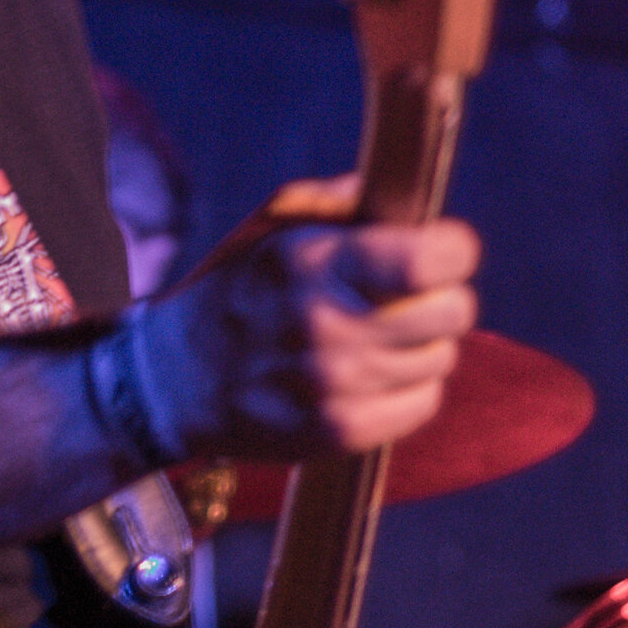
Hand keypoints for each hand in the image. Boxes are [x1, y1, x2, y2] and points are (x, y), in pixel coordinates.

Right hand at [141, 186, 478, 466]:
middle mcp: (326, 325)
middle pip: (452, 312)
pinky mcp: (339, 431)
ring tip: (378, 338)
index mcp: (313, 264)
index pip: (429, 261)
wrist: (175, 381)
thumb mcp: (271, 227)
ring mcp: (334, 385)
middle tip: (409, 299)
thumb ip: (339, 202)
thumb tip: (404, 196)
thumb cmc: (236, 291)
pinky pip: (424, 403)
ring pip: (442, 359)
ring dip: (422, 346)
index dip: (452, 250)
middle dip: (441, 298)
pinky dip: (411, 389)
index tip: (443, 251)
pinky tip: (374, 376)